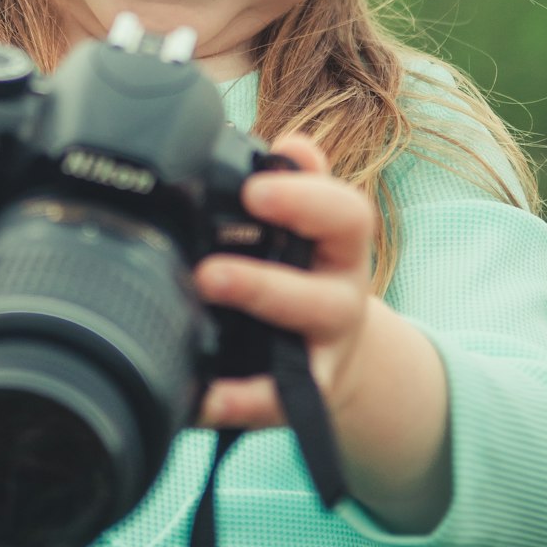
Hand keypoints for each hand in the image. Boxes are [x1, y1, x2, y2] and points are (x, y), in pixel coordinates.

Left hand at [194, 133, 374, 429]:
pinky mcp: (301, 394)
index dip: (304, 200)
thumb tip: (289, 145)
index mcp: (340, 246)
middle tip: (210, 267)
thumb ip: (298, 181)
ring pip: (299, 342)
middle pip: (323, 293)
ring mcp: (322, 348)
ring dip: (254, 316)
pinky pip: (273, 401)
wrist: (335, 348)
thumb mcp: (310, 224)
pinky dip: (238, 400)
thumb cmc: (305, 267)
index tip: (252, 190)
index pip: (344, 217)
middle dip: (267, 279)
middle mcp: (339, 296)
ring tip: (203, 295)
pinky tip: (201, 396)